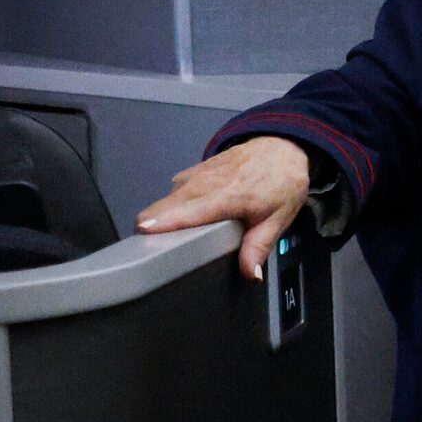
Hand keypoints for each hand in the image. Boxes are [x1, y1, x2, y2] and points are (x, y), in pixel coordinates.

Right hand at [136, 135, 311, 278]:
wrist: (279, 148)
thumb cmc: (280, 183)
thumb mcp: (278, 218)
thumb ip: (258, 247)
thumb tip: (250, 273)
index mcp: (223, 197)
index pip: (179, 213)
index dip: (156, 228)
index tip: (142, 244)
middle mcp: (201, 185)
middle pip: (159, 210)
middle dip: (153, 231)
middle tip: (158, 252)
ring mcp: (192, 176)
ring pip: (162, 203)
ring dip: (163, 220)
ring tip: (173, 239)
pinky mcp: (189, 173)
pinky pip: (171, 195)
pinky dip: (171, 209)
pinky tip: (184, 219)